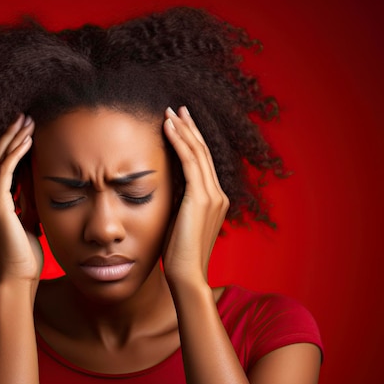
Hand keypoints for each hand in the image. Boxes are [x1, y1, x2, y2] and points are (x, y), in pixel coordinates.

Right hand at [0, 114, 42, 287]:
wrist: (19, 278)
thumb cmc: (25, 254)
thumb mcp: (28, 219)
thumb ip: (26, 200)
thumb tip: (34, 180)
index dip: (9, 146)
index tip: (24, 129)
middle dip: (9, 135)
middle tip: (24, 116)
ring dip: (12, 138)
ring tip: (27, 120)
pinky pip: (4, 172)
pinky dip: (15, 154)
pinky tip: (27, 140)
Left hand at [161, 106, 228, 286]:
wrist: (187, 275)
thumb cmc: (178, 254)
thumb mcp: (179, 222)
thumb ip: (178, 204)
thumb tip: (164, 190)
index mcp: (215, 200)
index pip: (203, 163)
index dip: (192, 141)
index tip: (180, 124)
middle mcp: (218, 194)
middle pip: (203, 152)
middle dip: (189, 128)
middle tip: (177, 109)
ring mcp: (212, 195)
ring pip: (197, 153)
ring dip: (183, 129)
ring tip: (170, 111)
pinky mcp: (200, 198)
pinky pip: (189, 162)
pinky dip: (178, 142)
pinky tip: (168, 127)